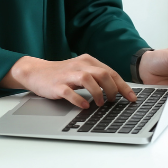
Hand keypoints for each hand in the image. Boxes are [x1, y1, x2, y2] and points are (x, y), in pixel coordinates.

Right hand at [0, 54, 136, 108]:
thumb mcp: (81, 71)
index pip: (111, 72)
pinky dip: (78, 99)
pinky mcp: (57, 85)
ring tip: (100, 104)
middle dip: (113, 89)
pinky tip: (84, 106)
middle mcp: (79, 65)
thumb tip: (119, 91)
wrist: (35, 72)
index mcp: (87, 61)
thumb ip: (97, 77)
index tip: (132, 98)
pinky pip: (69, 92)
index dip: (123, 86)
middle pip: (103, 74)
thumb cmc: (62, 74)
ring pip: (88, 79)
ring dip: (98, 93)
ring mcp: (67, 75)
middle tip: (114, 101)